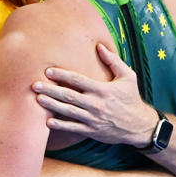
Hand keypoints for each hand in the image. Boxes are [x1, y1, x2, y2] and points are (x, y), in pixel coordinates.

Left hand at [32, 43, 157, 146]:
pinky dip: (61, 125)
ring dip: (52, 106)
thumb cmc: (132, 98)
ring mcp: (93, 118)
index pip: (79, 80)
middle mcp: (96, 104)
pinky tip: (47, 122)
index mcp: (103, 89)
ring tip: (37, 100)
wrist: (140, 126)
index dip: (62, 75)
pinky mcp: (92, 130)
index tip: (48, 71)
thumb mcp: (128, 77)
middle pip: (69, 96)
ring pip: (69, 111)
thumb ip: (113, 61)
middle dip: (51, 90)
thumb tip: (99, 45)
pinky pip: (74, 128)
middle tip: (35, 85)